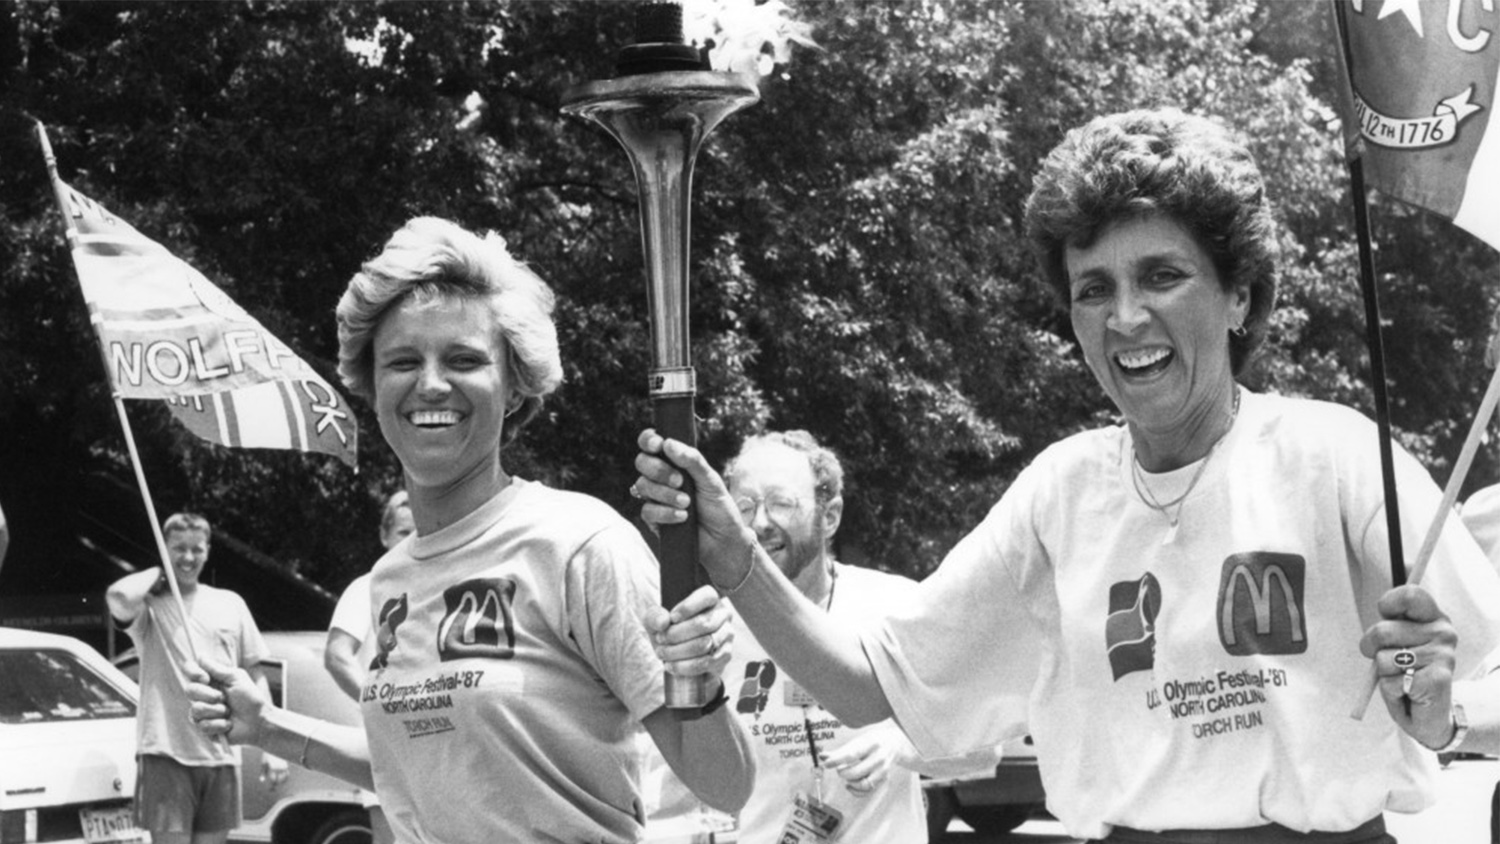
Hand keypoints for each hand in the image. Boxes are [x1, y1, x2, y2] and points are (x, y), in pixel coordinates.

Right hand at [186, 658, 270, 745]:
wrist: (259, 721)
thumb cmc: (251, 698)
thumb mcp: (236, 679)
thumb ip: (217, 669)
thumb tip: (200, 656)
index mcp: (211, 680)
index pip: (190, 670)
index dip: (193, 672)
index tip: (205, 678)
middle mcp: (204, 695)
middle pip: (190, 690)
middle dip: (209, 695)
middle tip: (224, 698)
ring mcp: (203, 712)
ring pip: (196, 709)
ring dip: (217, 711)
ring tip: (229, 712)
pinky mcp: (205, 727)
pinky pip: (202, 725)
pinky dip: (219, 724)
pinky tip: (228, 724)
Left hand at [261, 754, 288, 785]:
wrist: (273, 748)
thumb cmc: (266, 757)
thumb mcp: (263, 765)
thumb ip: (263, 773)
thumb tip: (262, 781)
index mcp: (272, 768)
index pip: (273, 780)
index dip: (272, 785)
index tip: (270, 788)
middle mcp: (278, 768)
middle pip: (279, 780)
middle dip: (276, 785)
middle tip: (273, 788)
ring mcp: (283, 766)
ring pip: (284, 778)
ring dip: (281, 782)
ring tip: (277, 784)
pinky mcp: (286, 765)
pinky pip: (287, 774)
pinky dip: (285, 778)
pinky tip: (281, 780)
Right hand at [634, 429, 755, 589]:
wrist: (723, 540)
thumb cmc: (718, 506)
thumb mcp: (710, 479)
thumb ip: (692, 460)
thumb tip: (668, 444)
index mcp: (675, 462)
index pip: (651, 443)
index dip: (648, 440)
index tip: (657, 444)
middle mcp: (662, 477)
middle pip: (642, 462)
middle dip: (659, 470)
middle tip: (680, 481)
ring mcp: (656, 497)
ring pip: (642, 485)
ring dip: (665, 494)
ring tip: (687, 503)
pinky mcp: (654, 519)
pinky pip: (647, 510)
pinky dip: (665, 513)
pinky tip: (682, 517)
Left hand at [646, 584, 734, 682]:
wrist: (676, 653)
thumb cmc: (667, 629)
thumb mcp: (655, 619)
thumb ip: (654, 616)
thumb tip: (663, 622)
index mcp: (710, 599)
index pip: (707, 596)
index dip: (688, 607)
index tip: (672, 618)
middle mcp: (723, 614)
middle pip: (704, 624)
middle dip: (677, 634)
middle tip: (660, 639)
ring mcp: (727, 635)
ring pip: (705, 645)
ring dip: (678, 651)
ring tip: (662, 653)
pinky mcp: (725, 655)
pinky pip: (707, 663)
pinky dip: (685, 666)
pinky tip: (671, 665)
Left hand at [822, 728, 905, 796]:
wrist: (895, 744)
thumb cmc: (873, 742)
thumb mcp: (858, 741)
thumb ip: (840, 751)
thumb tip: (823, 756)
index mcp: (871, 744)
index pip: (851, 754)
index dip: (836, 760)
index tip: (826, 763)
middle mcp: (878, 758)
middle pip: (855, 771)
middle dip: (842, 772)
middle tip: (839, 768)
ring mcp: (882, 770)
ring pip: (862, 784)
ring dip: (850, 782)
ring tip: (845, 775)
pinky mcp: (883, 779)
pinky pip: (867, 791)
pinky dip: (855, 791)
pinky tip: (849, 785)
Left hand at [1359, 585, 1457, 748]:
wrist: (1431, 714)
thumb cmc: (1407, 674)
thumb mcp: (1396, 644)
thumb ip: (1387, 627)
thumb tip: (1372, 630)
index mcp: (1433, 617)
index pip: (1410, 595)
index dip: (1388, 604)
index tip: (1385, 615)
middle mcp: (1443, 632)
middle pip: (1382, 631)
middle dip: (1372, 648)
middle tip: (1388, 661)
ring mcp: (1443, 655)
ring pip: (1382, 659)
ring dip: (1384, 674)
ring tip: (1402, 679)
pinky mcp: (1438, 679)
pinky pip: (1390, 682)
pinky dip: (1391, 692)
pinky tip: (1409, 693)